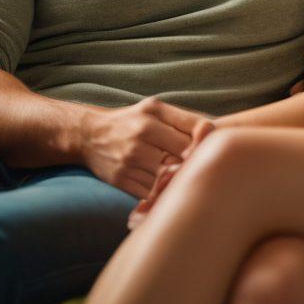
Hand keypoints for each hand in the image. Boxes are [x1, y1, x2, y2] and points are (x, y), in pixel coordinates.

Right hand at [79, 97, 211, 197]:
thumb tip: (214, 131)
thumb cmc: (131, 120)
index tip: (209, 148)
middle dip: (195, 163)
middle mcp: (140, 137)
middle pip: (183, 158)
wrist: (89, 135)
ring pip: (169, 179)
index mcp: (152, 116)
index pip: (194, 133)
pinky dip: (162, 194)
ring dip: (179, 180)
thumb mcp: (154, 109)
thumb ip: (184, 118)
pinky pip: (152, 194)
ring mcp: (130, 161)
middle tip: (201, 166)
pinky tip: (166, 189)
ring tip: (184, 178)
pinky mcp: (122, 181)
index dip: (206, 144)